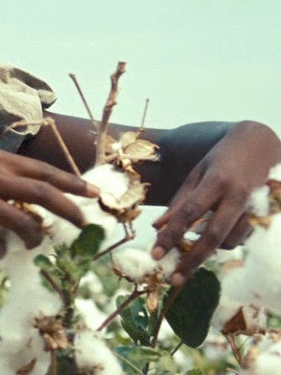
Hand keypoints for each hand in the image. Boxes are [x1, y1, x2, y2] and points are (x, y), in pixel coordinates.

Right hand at [0, 148, 96, 258]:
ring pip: (21, 223)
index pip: (43, 171)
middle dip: (69, 210)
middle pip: (42, 194)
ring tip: (35, 243)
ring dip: (34, 237)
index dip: (72, 183)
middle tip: (84, 225)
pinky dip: (0, 250)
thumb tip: (27, 188)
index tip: (94, 193)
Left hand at [152, 121, 280, 285]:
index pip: (188, 214)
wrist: (263, 143)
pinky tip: (219, 231)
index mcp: (216, 181)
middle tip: (173, 279)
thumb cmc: (223, 158)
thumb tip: (157, 228)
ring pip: (231, 241)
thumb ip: (179, 202)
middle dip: (192, 261)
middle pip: (213, 236)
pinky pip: (244, 238)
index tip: (155, 255)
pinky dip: (227, 241)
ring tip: (193, 247)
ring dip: (209, 250)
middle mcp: (238, 195)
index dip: (171, 236)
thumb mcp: (196, 173)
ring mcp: (257, 206)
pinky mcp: (269, 214)